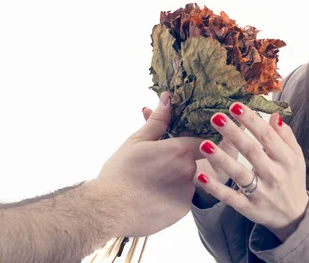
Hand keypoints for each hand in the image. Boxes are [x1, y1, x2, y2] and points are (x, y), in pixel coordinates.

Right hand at [93, 92, 203, 236]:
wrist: (108, 209)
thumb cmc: (121, 172)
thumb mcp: (137, 141)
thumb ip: (157, 121)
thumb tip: (168, 97)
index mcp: (180, 150)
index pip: (200, 140)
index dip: (192, 141)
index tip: (181, 143)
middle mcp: (189, 170)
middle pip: (191, 161)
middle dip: (177, 161)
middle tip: (155, 165)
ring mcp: (187, 192)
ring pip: (186, 181)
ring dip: (174, 180)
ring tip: (150, 183)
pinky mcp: (182, 210)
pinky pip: (181, 199)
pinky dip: (170, 197)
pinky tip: (151, 197)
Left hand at [194, 102, 308, 241]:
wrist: (294, 215)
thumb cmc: (292, 178)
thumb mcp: (296, 156)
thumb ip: (285, 135)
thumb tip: (273, 114)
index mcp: (286, 159)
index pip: (267, 136)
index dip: (251, 120)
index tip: (235, 106)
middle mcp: (274, 175)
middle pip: (252, 151)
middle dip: (234, 134)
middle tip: (216, 117)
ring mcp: (261, 193)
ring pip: (239, 174)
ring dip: (221, 159)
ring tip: (204, 144)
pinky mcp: (248, 208)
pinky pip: (230, 197)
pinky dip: (214, 188)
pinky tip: (200, 175)